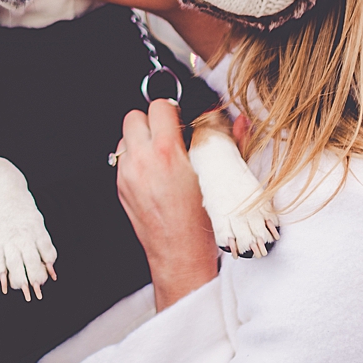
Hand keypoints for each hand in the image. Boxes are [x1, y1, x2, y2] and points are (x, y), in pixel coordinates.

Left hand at [113, 100, 218, 310]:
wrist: (181, 256)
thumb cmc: (203, 223)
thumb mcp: (220, 179)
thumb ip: (231, 143)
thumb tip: (241, 121)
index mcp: (166, 153)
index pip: (159, 107)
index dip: (173, 110)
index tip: (183, 121)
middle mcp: (142, 160)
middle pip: (135, 116)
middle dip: (152, 121)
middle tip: (170, 134)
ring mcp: (127, 174)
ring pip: (126, 137)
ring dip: (141, 139)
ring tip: (161, 155)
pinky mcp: (121, 187)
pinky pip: (122, 158)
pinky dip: (136, 158)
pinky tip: (154, 173)